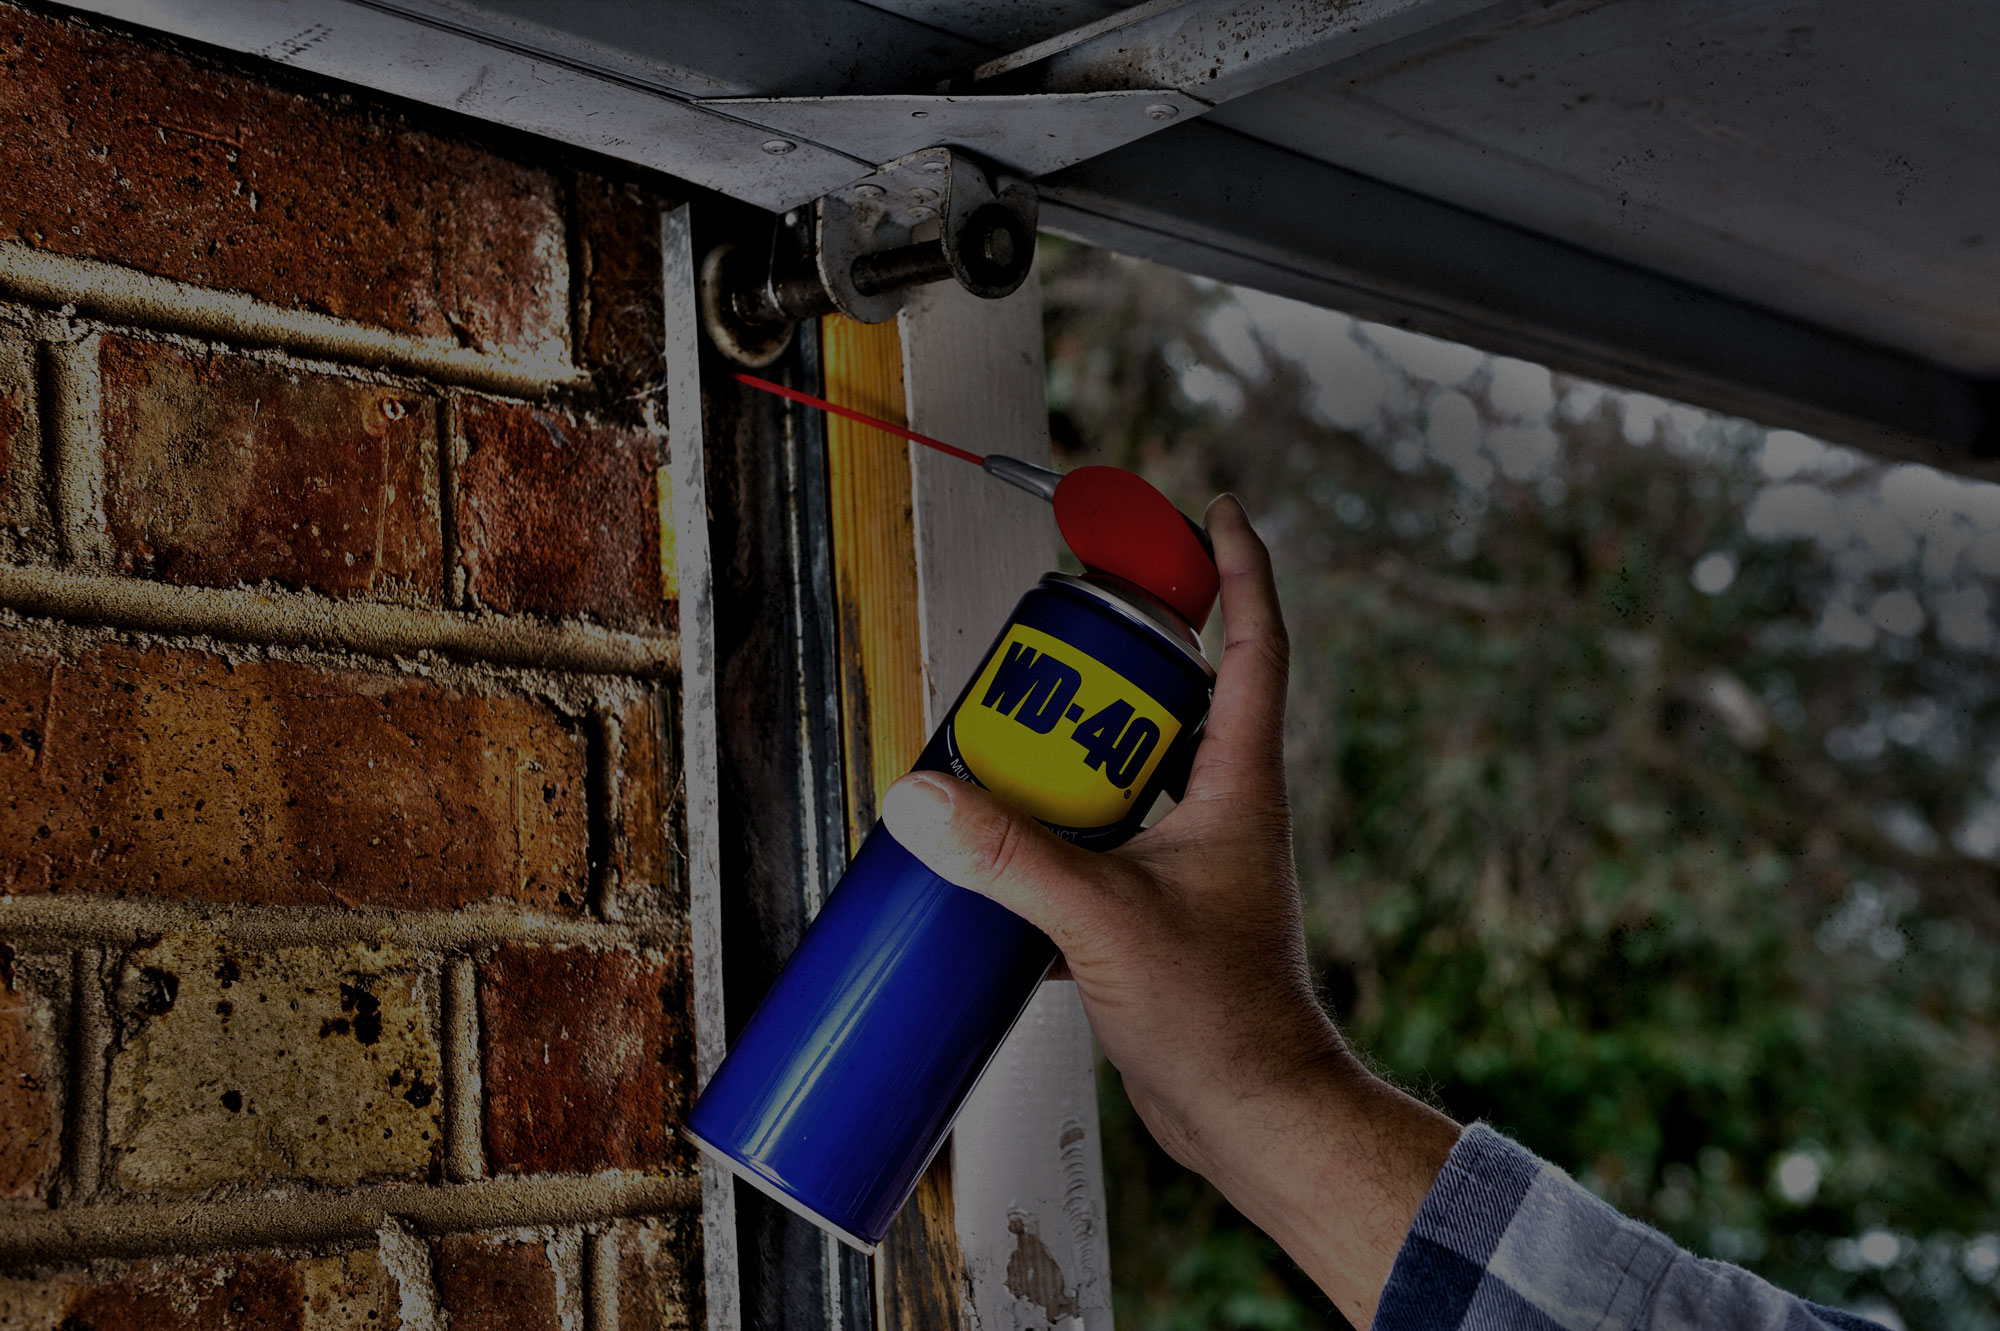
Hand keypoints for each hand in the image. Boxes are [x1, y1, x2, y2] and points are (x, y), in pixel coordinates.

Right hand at [882, 494, 1459, 1327]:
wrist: (1251, 1116)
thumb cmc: (1219, 1020)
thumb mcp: (1104, 923)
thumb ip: (1011, 859)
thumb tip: (921, 798)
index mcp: (1239, 785)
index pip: (1252, 646)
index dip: (1238, 570)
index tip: (1213, 509)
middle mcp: (1222, 810)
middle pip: (1170, 699)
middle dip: (1108, 661)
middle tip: (1042, 642)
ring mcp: (1191, 861)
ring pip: (1128, 774)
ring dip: (1071, 752)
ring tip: (998, 740)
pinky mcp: (1158, 910)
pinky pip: (1101, 840)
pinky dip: (1053, 832)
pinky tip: (998, 849)